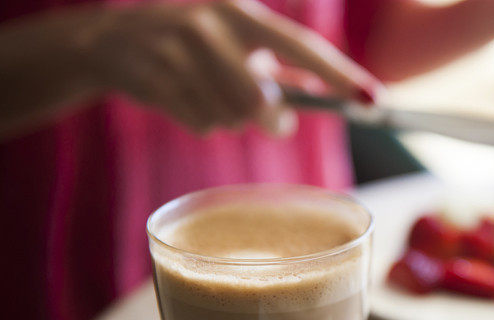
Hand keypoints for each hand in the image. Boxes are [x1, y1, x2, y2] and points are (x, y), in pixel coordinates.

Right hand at [74, 0, 377, 134]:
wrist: (112, 42)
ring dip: (231, 118)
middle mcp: (209, 25)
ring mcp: (177, 52)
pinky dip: (202, 121)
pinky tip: (185, 99)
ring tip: (211, 95)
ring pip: (231, 117)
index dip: (339, 74)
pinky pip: (202, 124)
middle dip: (271, 119)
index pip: (300, 47)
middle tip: (276, 122)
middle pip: (260, 100)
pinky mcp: (154, 79)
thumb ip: (275, 69)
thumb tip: (320, 94)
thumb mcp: (233, 42)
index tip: (372, 98)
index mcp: (238, 12)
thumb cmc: (188, 44)